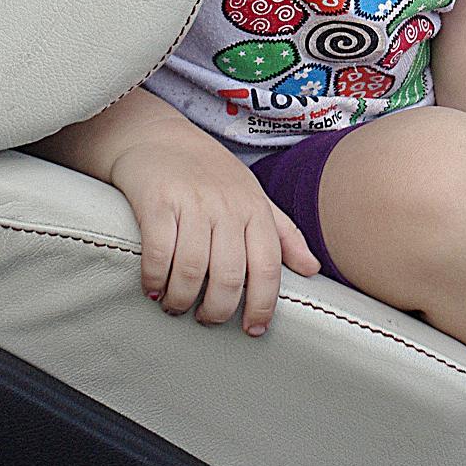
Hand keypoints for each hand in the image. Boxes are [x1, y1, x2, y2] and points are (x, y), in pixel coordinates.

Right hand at [109, 132, 319, 334]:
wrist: (157, 135)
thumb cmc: (209, 172)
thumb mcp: (252, 196)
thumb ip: (283, 233)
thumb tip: (313, 269)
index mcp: (254, 208)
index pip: (268, 266)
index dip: (263, 304)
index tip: (253, 329)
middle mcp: (226, 206)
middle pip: (228, 276)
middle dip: (217, 310)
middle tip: (207, 319)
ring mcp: (191, 203)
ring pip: (192, 271)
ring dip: (182, 300)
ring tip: (175, 305)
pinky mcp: (157, 202)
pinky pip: (158, 254)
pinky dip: (155, 280)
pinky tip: (152, 288)